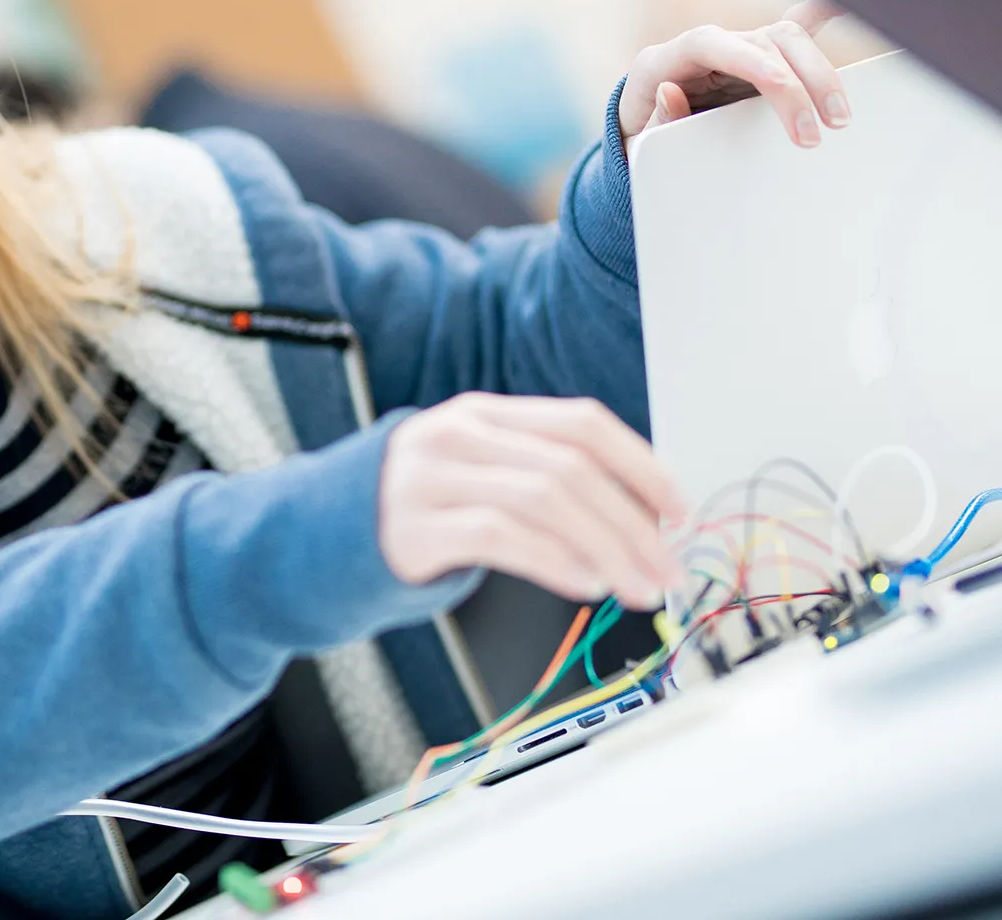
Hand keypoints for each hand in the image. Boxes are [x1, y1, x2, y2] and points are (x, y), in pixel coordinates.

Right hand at [377, 393, 687, 608]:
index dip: (641, 466)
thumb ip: (545, 477)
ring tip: (637, 588)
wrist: (320, 535)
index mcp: (486, 412)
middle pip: (570, 467)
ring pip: (544, 500)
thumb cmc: (423, 510)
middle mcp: (458, 434)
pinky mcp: (413, 526)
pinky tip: (583, 583)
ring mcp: (431, 477)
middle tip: (668, 571)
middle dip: (634, 524)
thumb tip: (644, 519)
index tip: (680, 512)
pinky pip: (502, 537)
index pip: (581, 423)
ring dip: (607, 549)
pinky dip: (556, 562)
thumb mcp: (481, 473)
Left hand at [619, 0, 848, 148]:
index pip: (710, 44)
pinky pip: (793, 30)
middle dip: (797, 83)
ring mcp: (735, 49)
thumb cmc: (641, 140)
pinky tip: (848, 5)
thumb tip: (670, 92)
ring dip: (820, 75)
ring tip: (838, 118)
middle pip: (762, 42)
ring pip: (788, 40)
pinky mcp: (758, 59)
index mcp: (664, 60)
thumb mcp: (638, 142)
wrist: (642, 138)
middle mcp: (705, 46)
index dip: (750, 60)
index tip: (781, 85)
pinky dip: (822, 16)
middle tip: (813, 133)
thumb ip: (654, 122)